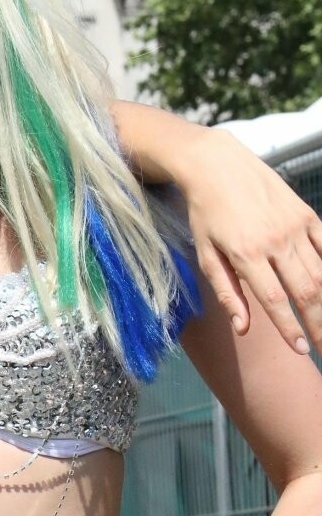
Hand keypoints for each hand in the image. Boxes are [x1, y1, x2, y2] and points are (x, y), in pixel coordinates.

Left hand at [184, 128, 321, 355]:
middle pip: (307, 291)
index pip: (276, 301)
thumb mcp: (205, 255)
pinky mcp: (307, 214)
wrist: (218, 165)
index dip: (290, 329)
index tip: (300, 350)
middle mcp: (277, 240)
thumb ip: (228, 293)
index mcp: (248, 254)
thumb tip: (243, 328)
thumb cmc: (206, 214)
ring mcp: (296, 226)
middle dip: (318, 324)